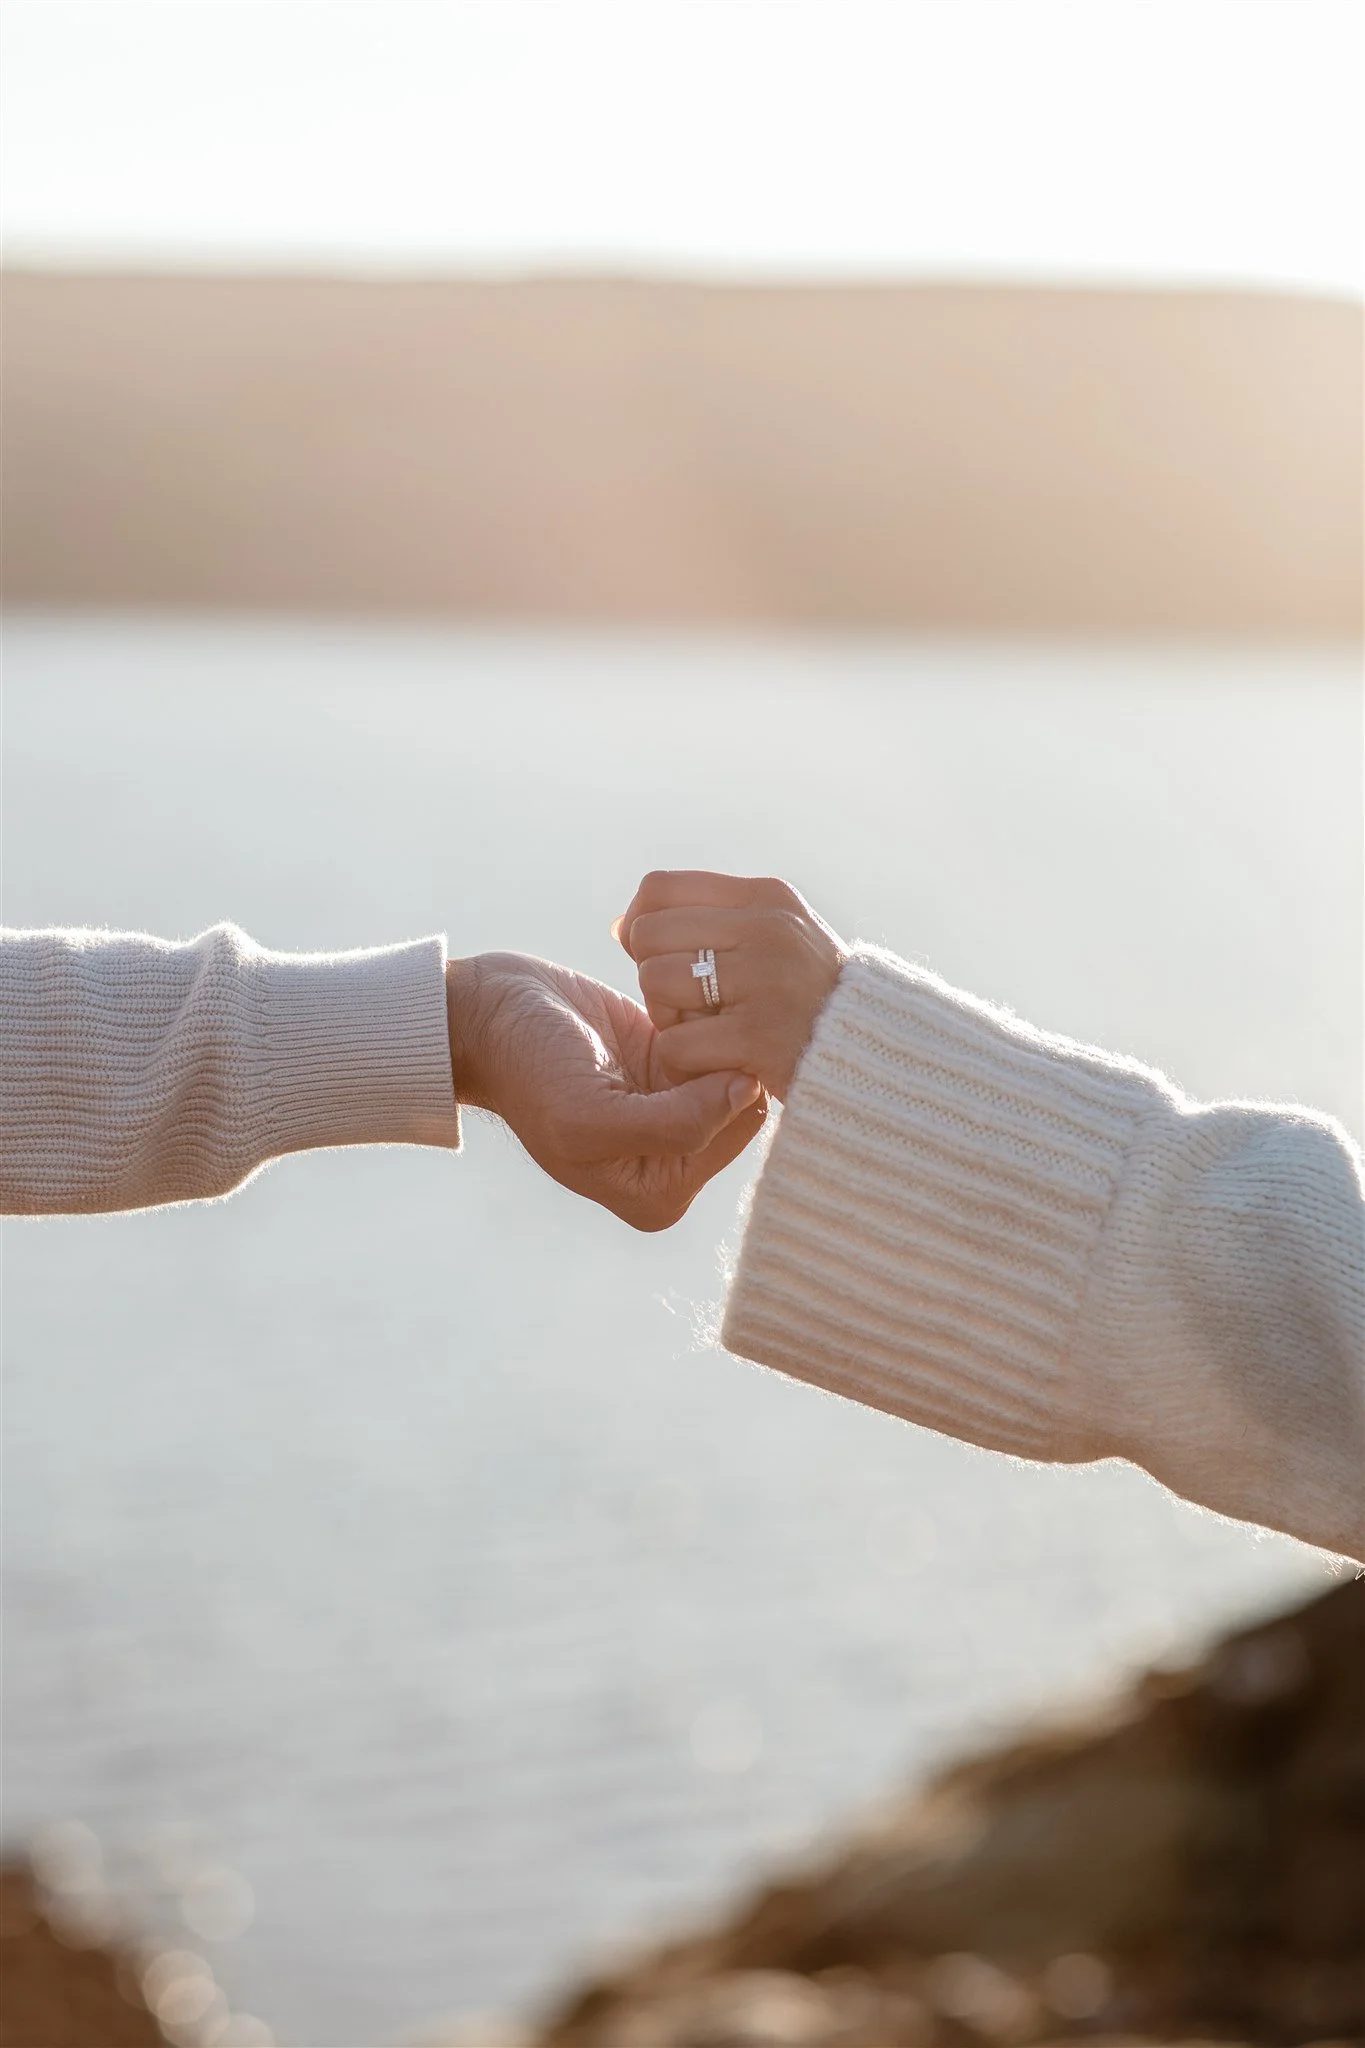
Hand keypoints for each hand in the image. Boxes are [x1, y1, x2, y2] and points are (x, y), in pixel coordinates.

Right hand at [445, 952, 765, 1230]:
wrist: (485, 1017)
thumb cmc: (527, 1073)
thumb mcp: (590, 1116)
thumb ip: (677, 1123)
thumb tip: (749, 1092)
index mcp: (661, 1193)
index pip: (741, 1129)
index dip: (724, 1082)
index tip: (678, 1050)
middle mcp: (676, 1158)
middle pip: (747, 1095)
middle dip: (720, 1053)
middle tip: (670, 1025)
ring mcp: (675, 1106)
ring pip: (736, 1059)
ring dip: (710, 1026)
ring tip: (661, 1013)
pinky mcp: (670, 1060)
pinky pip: (717, 1032)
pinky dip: (698, 1008)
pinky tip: (660, 1003)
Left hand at [615, 872, 847, 1100]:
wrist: (879, 1056)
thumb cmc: (810, 997)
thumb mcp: (775, 935)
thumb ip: (707, 920)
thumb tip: (623, 925)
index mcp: (767, 896)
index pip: (660, 887)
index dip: (641, 922)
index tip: (657, 956)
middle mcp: (767, 928)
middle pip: (648, 934)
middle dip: (651, 973)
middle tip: (685, 1003)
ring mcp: (766, 981)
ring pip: (656, 983)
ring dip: (667, 1017)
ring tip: (704, 1030)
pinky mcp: (760, 1039)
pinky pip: (676, 1043)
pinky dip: (683, 1061)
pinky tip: (714, 1062)